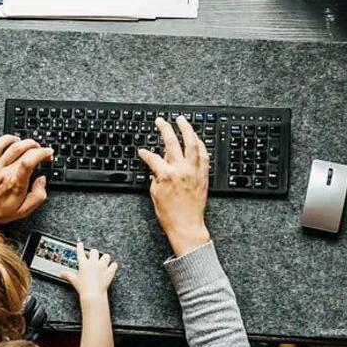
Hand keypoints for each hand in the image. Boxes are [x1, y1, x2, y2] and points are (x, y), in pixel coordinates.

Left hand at [0, 135, 52, 231]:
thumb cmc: (0, 212)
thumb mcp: (24, 211)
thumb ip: (38, 196)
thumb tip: (42, 180)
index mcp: (16, 184)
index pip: (30, 160)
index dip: (42, 153)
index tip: (49, 153)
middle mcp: (5, 173)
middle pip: (24, 150)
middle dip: (39, 148)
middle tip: (43, 153)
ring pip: (13, 145)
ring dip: (27, 142)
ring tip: (33, 147)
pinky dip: (7, 138)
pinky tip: (15, 141)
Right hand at [60, 243, 117, 299]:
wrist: (93, 294)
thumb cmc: (83, 287)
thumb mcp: (74, 280)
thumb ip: (68, 275)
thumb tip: (62, 274)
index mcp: (84, 264)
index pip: (81, 252)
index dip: (80, 247)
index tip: (80, 244)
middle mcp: (93, 263)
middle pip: (94, 251)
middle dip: (93, 253)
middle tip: (93, 257)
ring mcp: (102, 266)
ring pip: (106, 256)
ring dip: (105, 258)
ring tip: (103, 262)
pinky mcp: (109, 271)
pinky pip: (114, 264)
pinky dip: (113, 266)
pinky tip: (111, 267)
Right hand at [137, 116, 211, 255]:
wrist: (187, 226)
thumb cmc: (170, 215)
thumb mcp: (155, 195)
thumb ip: (155, 177)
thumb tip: (156, 168)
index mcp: (166, 175)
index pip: (152, 158)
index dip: (145, 154)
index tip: (142, 151)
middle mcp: (181, 170)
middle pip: (172, 142)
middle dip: (164, 129)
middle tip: (160, 121)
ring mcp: (194, 171)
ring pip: (192, 143)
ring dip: (186, 129)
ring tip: (181, 120)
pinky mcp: (203, 174)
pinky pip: (204, 154)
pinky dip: (200, 144)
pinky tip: (196, 138)